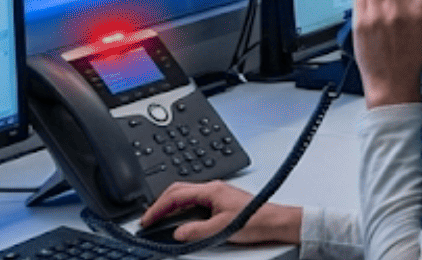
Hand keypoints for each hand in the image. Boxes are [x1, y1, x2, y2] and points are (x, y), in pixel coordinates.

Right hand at [140, 181, 299, 243]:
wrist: (275, 221)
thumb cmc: (256, 220)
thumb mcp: (222, 228)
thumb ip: (196, 231)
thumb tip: (177, 233)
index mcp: (212, 190)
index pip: (176, 195)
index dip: (157, 208)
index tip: (146, 219)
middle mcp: (213, 189)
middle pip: (178, 191)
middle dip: (159, 204)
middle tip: (148, 220)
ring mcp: (217, 194)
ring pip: (185, 196)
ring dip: (169, 206)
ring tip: (158, 220)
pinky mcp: (220, 202)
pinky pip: (194, 202)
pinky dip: (181, 210)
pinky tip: (178, 220)